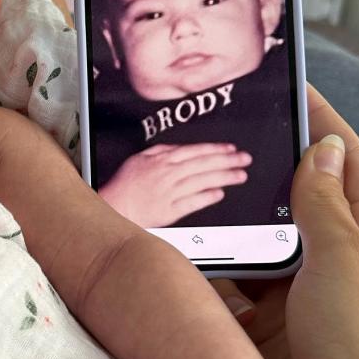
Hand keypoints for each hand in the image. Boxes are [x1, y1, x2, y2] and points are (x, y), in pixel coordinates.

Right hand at [99, 142, 251, 225]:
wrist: (113, 206)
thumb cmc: (124, 184)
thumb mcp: (139, 158)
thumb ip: (161, 151)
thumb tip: (181, 148)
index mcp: (161, 160)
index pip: (195, 151)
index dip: (215, 149)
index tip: (231, 149)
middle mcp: (168, 174)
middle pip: (203, 164)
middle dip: (227, 161)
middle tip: (245, 159)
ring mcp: (169, 192)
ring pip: (202, 181)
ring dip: (224, 177)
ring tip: (240, 175)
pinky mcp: (169, 211)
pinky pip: (192, 202)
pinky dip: (207, 197)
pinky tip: (220, 193)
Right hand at [212, 84, 358, 358]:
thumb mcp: (348, 266)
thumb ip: (327, 207)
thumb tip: (322, 148)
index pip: (347, 163)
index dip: (317, 122)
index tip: (282, 86)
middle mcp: (337, 259)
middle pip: (295, 196)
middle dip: (259, 166)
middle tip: (215, 129)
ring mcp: (300, 293)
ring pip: (257, 237)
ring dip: (228, 215)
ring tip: (187, 177)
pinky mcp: (265, 325)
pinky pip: (232, 281)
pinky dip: (208, 263)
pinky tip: (177, 239)